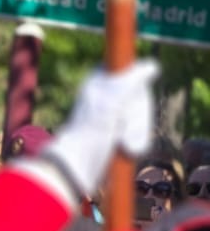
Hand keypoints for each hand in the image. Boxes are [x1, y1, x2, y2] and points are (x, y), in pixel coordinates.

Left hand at [35, 61, 158, 200]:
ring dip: (138, 131)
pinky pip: (141, 133)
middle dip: (138, 115)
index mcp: (100, 80)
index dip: (137, 91)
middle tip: (122, 126)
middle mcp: (107, 95)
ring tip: (123, 142)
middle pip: (141, 97)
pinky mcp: (119, 134)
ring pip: (143, 116)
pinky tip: (127, 149)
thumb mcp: (113, 98)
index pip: (135, 74)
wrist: (79, 165)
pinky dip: (137, 141)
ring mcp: (114, 115)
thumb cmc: (91, 129)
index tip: (126, 101)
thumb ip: (133, 79)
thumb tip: (152, 65)